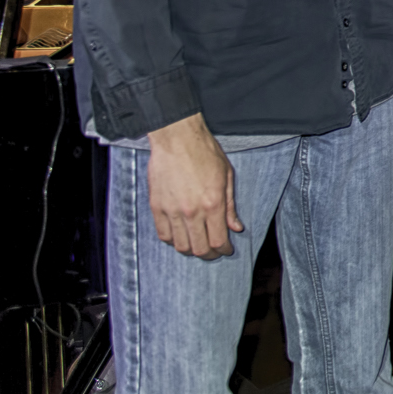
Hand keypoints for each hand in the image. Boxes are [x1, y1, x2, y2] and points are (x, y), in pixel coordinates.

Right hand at [146, 113, 240, 258]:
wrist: (177, 139)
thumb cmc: (205, 153)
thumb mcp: (227, 176)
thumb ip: (230, 206)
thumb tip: (236, 228)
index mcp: (213, 203)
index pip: (218, 240)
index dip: (224, 250)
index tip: (226, 250)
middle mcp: (192, 211)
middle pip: (199, 248)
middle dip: (209, 255)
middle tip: (213, 252)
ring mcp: (172, 210)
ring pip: (180, 245)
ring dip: (190, 250)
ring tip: (197, 245)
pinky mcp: (156, 207)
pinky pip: (163, 234)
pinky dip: (172, 240)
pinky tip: (180, 235)